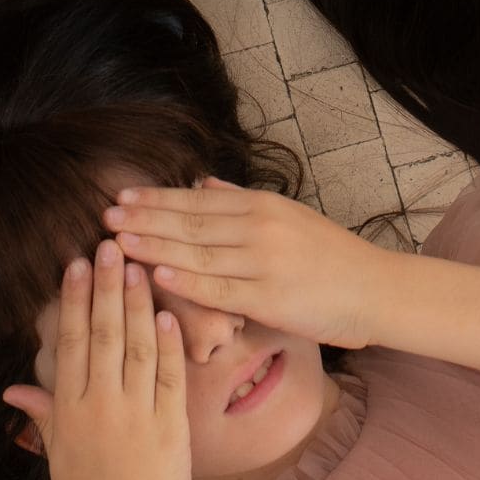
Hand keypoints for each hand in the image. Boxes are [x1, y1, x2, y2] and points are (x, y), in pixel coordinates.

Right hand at [2, 242, 192, 479]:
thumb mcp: (59, 452)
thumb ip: (42, 415)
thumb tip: (12, 391)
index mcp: (70, 409)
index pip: (71, 344)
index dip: (74, 302)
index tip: (75, 264)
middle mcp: (101, 406)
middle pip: (104, 336)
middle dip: (106, 289)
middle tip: (108, 247)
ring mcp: (138, 413)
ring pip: (137, 348)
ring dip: (138, 304)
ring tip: (138, 266)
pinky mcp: (171, 425)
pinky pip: (170, 377)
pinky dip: (169, 344)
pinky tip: (167, 313)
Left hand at [107, 179, 394, 347]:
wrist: (375, 287)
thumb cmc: (331, 256)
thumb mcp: (289, 215)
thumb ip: (243, 199)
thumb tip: (203, 181)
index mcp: (261, 205)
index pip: (197, 199)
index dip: (157, 199)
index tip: (122, 197)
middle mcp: (259, 227)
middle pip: (190, 222)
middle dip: (144, 219)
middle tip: (104, 215)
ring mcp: (263, 262)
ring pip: (197, 253)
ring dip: (153, 246)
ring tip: (116, 242)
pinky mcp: (269, 297)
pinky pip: (219, 289)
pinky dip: (186, 282)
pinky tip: (156, 276)